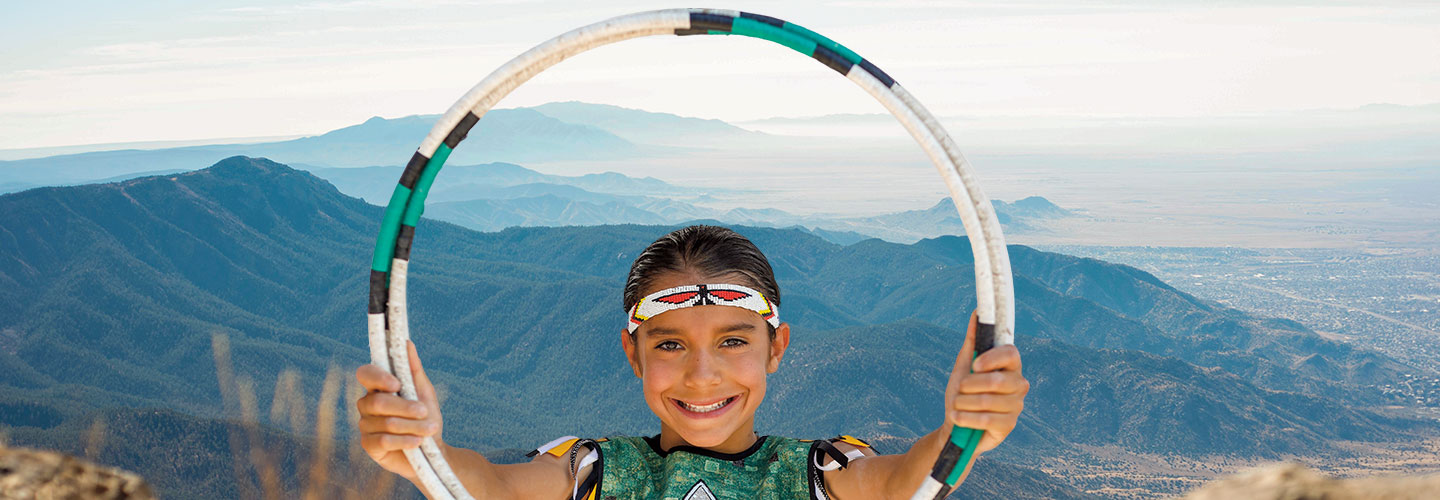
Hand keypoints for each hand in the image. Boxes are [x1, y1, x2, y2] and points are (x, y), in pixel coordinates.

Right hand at [356, 340, 443, 479]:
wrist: (432, 450)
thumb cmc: (426, 417)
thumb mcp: (424, 391)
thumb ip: (413, 369)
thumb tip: (407, 343)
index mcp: (378, 388)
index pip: (365, 374)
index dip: (378, 377)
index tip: (397, 384)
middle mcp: (366, 404)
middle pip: (378, 402)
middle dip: (406, 407)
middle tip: (425, 411)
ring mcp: (365, 426)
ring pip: (385, 423)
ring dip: (412, 426)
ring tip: (429, 429)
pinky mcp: (368, 446)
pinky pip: (383, 441)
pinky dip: (404, 441)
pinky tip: (417, 442)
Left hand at [944, 310, 1027, 453]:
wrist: (957, 425)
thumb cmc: (963, 393)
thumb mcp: (963, 366)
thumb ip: (973, 341)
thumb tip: (977, 312)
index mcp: (1010, 366)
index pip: (1011, 354)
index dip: (992, 358)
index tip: (975, 364)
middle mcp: (1018, 384)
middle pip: (996, 380)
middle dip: (969, 385)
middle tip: (959, 389)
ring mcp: (1016, 406)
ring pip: (988, 401)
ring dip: (963, 403)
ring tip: (956, 405)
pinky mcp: (1009, 425)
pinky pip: (987, 419)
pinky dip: (966, 418)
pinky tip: (957, 417)